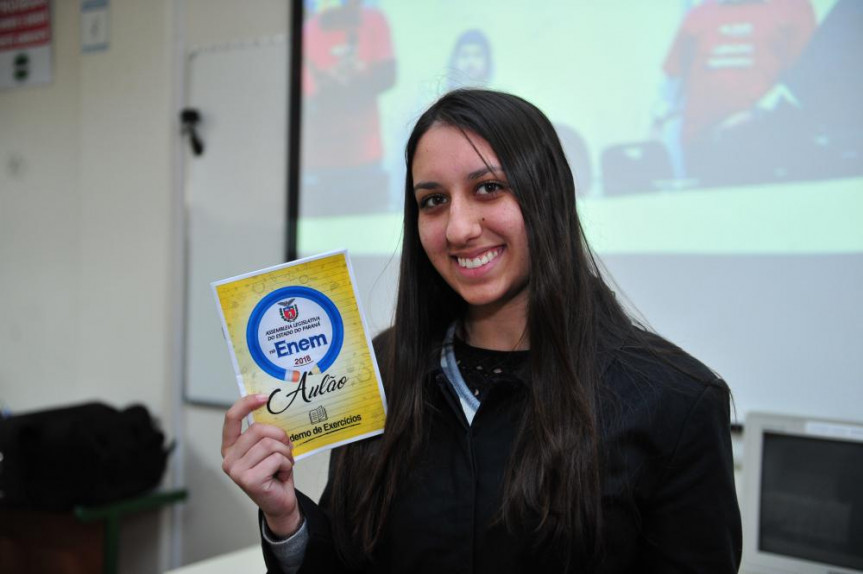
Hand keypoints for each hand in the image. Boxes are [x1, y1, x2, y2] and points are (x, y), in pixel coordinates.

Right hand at [221, 394, 302, 536]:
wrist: (281, 502)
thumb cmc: (275, 472)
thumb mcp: (268, 448)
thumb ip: (265, 433)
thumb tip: (274, 409)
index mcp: (231, 446)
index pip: (231, 418)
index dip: (246, 404)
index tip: (264, 397)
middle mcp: (229, 458)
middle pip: (258, 429)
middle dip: (280, 436)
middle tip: (287, 447)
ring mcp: (236, 470)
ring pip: (269, 444)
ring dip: (285, 453)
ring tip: (284, 463)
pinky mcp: (248, 480)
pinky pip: (276, 459)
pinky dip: (286, 464)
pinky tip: (282, 474)